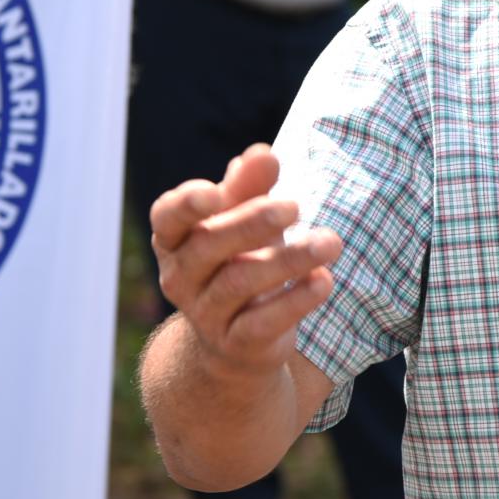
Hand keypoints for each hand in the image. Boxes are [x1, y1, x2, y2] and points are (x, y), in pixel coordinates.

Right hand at [151, 143, 338, 381]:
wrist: (235, 341)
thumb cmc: (238, 259)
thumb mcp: (242, 219)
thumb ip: (250, 187)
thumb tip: (263, 154)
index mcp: (175, 237)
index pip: (168, 216)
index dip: (186, 204)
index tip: (215, 192)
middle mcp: (181, 275)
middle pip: (209, 244)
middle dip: (251, 222)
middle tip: (295, 206)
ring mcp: (205, 313)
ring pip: (239, 282)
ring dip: (288, 260)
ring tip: (329, 242)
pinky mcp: (235, 343)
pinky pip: (262, 322)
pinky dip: (295, 301)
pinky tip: (324, 280)